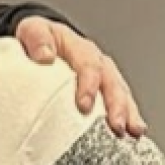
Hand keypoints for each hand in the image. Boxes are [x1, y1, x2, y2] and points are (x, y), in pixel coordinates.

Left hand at [16, 17, 146, 137]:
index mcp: (79, 47)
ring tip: (133, 131)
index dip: (89, 85)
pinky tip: (133, 133)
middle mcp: (96, 61)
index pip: (88, 65)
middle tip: (116, 125)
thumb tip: (45, 55)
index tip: (84, 105)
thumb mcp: (32, 31)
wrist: (41, 43)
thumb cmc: (37, 41)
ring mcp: (104, 76)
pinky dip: (129, 118)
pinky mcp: (105, 90)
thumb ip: (37, 39)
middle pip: (112, 82)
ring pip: (122, 94)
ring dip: (128, 113)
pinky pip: (122, 103)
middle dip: (116, 105)